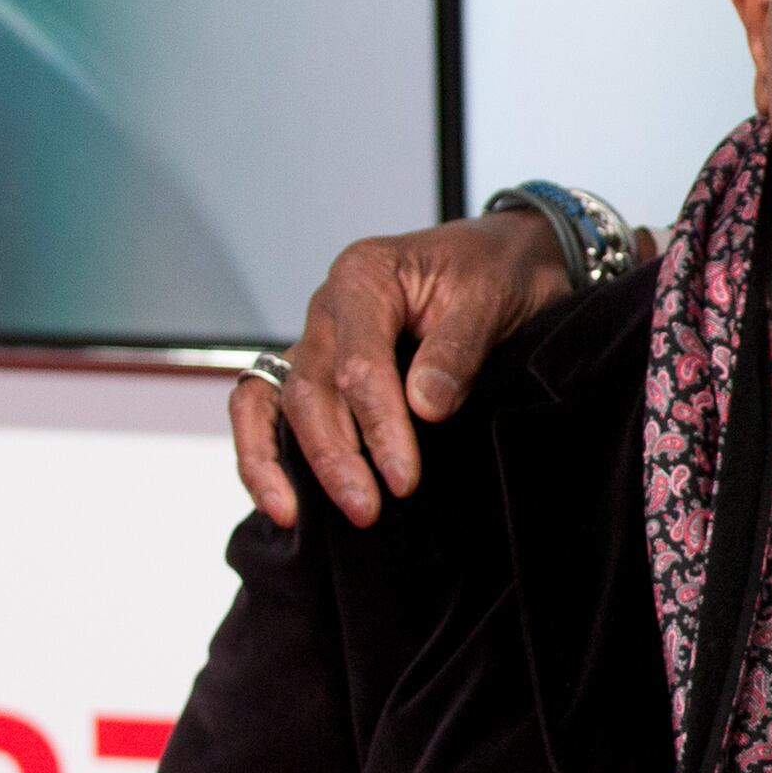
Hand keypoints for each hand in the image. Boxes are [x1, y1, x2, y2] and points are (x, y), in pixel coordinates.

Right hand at [232, 211, 572, 527]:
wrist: (505, 256)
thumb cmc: (497, 270)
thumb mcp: (491, 298)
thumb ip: (456, 350)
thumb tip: (425, 409)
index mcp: (365, 277)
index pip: (359, 365)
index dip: (378, 426)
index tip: (404, 479)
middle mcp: (328, 308)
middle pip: (310, 390)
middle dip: (335, 457)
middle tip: (366, 510)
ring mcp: (318, 339)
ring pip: (279, 402)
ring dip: (289, 463)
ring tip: (300, 516)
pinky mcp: (322, 368)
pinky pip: (269, 406)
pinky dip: (266, 449)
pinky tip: (283, 498)